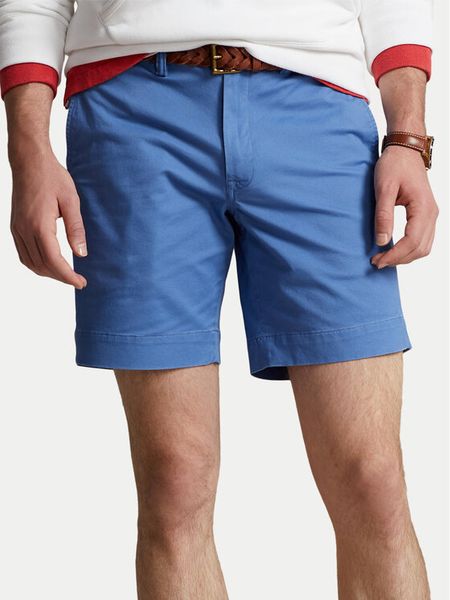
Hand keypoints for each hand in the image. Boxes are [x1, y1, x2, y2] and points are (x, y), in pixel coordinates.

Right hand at [10, 148, 87, 288]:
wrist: (29, 161)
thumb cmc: (52, 177)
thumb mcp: (71, 201)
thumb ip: (76, 229)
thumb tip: (82, 254)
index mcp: (39, 225)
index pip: (53, 261)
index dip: (68, 276)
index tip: (81, 283)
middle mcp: (24, 230)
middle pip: (42, 265)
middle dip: (61, 277)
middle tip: (78, 280)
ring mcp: (16, 229)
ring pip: (30, 263)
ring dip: (48, 273)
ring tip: (66, 275)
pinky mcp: (14, 227)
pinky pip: (23, 254)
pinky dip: (36, 264)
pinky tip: (50, 264)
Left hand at [371, 146, 437, 268]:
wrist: (406, 150)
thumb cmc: (394, 165)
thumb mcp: (383, 189)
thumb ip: (383, 215)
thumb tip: (382, 241)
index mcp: (423, 207)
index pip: (412, 242)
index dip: (394, 255)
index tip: (376, 261)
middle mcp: (432, 213)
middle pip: (420, 249)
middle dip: (398, 260)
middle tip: (376, 262)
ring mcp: (431, 215)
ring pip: (424, 247)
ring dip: (405, 257)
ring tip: (383, 258)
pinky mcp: (426, 215)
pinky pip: (423, 240)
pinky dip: (410, 250)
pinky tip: (394, 249)